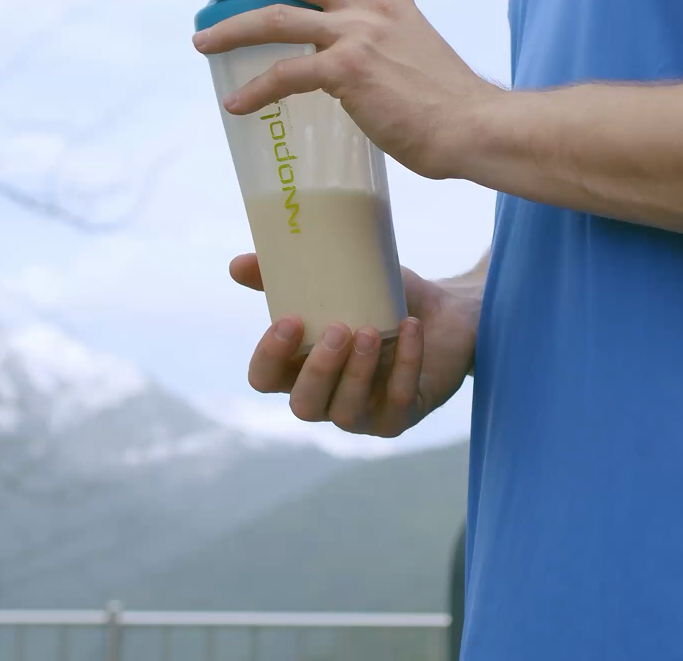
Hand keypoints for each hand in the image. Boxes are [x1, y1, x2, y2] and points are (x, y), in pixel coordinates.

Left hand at [191, 0, 499, 179]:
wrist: (471, 124)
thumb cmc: (445, 98)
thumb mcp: (413, 43)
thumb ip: (378, 37)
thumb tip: (342, 56)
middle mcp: (370, 3)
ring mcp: (356, 35)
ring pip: (275, 17)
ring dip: (229, 28)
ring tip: (202, 41)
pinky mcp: (346, 72)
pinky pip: (284, 75)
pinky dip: (254, 91)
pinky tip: (236, 105)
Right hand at [234, 253, 479, 437]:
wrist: (445, 312)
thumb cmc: (382, 300)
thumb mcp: (339, 281)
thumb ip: (289, 276)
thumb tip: (237, 265)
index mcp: (299, 368)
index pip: (264, 379)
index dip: (269, 357)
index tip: (290, 321)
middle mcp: (326, 398)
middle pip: (303, 406)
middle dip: (319, 370)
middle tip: (339, 329)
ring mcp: (364, 414)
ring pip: (346, 412)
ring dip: (358, 371)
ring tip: (372, 329)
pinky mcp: (401, 417)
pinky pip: (397, 402)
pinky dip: (404, 364)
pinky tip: (410, 330)